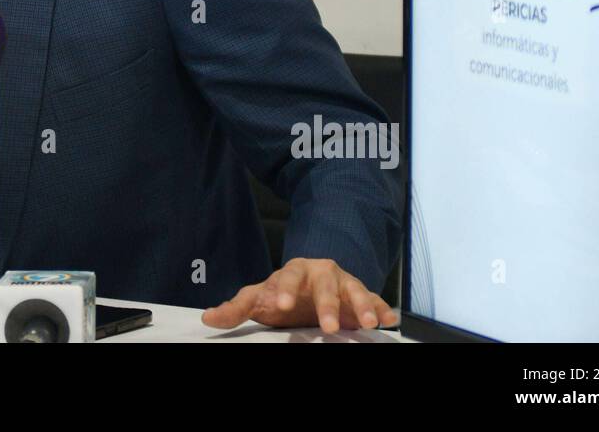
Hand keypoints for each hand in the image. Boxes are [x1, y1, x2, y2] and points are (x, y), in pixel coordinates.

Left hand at [201, 257, 396, 333]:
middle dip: (328, 304)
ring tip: (370, 323)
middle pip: (325, 285)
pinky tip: (391, 320)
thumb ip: (236, 308)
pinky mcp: (362, 296)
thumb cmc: (282, 293)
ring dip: (363, 305)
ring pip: (355, 290)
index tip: (279, 304)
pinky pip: (375, 300)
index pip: (287, 275)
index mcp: (294, 270)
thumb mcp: (258, 298)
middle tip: (329, 327)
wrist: (310, 286)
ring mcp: (344, 283)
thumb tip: (208, 318)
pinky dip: (383, 308)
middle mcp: (322, 273)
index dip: (283, 288)